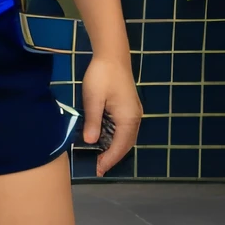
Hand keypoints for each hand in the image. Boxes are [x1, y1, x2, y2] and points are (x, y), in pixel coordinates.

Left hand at [80, 54, 140, 176]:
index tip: (97, 170)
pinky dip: (115, 138)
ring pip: (126, 137)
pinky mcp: (129, 107)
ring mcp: (133, 112)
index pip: (120, 146)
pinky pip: (124, 129)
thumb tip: (90, 142)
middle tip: (97, 168)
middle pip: (126, 144)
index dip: (109, 159)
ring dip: (114, 148)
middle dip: (112, 157)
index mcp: (128, 118)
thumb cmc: (101, 75)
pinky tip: (104, 140)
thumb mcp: (93, 99)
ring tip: (99, 157)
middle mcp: (134, 117)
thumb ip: (93, 121)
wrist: (112, 55)